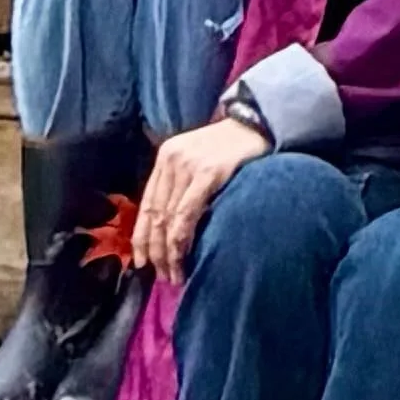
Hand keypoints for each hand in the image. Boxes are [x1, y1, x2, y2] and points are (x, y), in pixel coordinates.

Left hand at [136, 108, 267, 277]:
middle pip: (155, 214)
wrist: (259, 124)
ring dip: (169, 251)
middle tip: (162, 276)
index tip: (141, 262)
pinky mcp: (208, 172)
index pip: (147, 203)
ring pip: (168, 218)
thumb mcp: (199, 160)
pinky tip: (184, 256)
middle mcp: (172, 159)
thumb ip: (183, 185)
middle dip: (155, 250)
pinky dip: (182, 238)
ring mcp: (188, 165)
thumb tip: (171, 227)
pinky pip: (187, 213)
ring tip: (175, 274)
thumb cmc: (233, 147)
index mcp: (166, 156)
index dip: (142, 236)